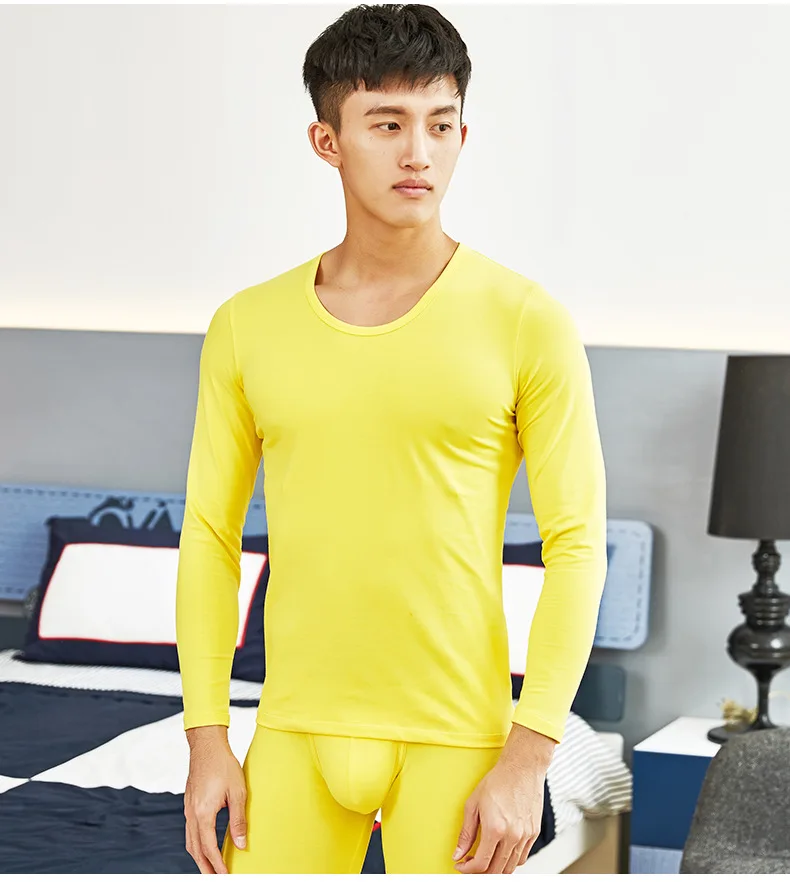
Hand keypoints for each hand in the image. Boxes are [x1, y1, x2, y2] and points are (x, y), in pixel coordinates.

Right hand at [184, 726, 247, 873]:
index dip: (217, 865)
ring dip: (199, 857)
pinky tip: (204, 844)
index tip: (225, 876)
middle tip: (215, 879)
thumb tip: (240, 844)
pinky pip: (190, 830)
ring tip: (209, 867)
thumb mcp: (238, 792)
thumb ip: (238, 821)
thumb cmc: (223, 764)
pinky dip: (196, 843)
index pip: (209, 848)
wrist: (207, 745)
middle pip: (195, 849)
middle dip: (205, 867)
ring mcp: (188, 808)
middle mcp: (192, 814)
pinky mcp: (189, 803)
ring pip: (190, 841)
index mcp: (203, 813)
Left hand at [453, 724, 554, 873]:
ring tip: (485, 859)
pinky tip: (501, 852)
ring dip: (495, 869)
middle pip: (496, 871)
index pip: (481, 864)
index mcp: (495, 829)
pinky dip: (510, 861)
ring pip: (510, 868)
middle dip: (480, 872)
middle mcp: (512, 836)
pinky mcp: (534, 833)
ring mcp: (525, 836)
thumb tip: (458, 854)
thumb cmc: (498, 781)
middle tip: (470, 863)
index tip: (460, 865)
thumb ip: (466, 833)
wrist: (522, 768)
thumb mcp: (473, 804)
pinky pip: (522, 858)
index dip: (467, 870)